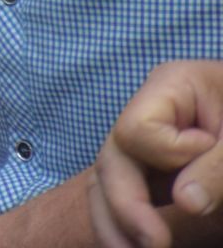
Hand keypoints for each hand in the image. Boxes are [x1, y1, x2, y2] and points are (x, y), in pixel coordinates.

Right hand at [91, 61, 222, 247]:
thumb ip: (218, 166)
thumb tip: (185, 204)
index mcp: (170, 86)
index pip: (137, 128)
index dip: (169, 153)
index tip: (212, 149)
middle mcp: (148, 114)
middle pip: (111, 159)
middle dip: (125, 207)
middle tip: (154, 245)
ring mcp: (148, 144)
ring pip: (107, 183)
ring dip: (116, 224)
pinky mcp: (157, 171)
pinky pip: (126, 197)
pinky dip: (126, 225)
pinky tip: (133, 245)